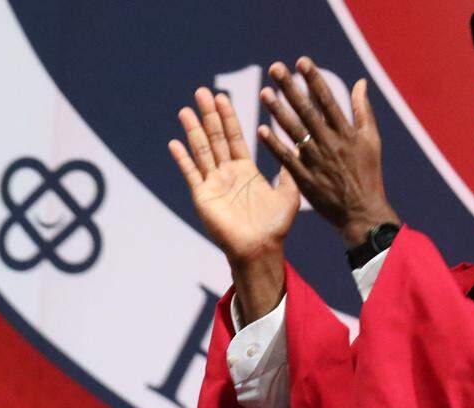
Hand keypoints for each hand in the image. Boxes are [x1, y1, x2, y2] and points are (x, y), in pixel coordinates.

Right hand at [169, 88, 298, 321]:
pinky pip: (191, 174)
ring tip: (186, 109)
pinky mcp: (203, 197)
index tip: (222, 96)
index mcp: (245, 171)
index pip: (234, 137)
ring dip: (193, 131)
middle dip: (209, 115)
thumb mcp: (289, 192)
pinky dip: (182, 159)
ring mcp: (213, 184)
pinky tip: (174, 143)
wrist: (261, 249)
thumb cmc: (276, 226)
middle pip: (215, 138)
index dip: (228, 117)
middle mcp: (227, 174)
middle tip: (202, 92)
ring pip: (202, 151)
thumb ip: (289, 168)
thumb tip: (298, 145)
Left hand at [258, 57, 399, 246]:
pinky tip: (261, 130)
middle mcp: (330, 143)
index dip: (313, 79)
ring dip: (278, 111)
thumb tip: (360, 82)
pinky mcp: (306, 179)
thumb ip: (363, 110)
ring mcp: (317, 161)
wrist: (363, 213)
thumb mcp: (372, 140)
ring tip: (264, 92)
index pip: (327, 99)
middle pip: (307, 110)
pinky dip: (274, 145)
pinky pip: (286, 159)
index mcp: (346, 132)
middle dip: (290, 88)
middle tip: (275, 68)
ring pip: (294, 131)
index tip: (301, 61)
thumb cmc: (369, 175)